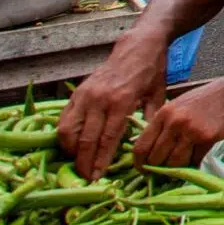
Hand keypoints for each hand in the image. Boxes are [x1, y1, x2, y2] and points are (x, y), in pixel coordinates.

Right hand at [58, 39, 168, 177]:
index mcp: (122, 101)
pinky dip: (65, 135)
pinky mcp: (77, 92)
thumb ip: (151, 120)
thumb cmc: (151, 71)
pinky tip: (72, 146)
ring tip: (79, 163)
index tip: (97, 178)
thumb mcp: (158, 95)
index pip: (106, 139)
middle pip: (85, 139)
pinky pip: (65, 118)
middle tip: (86, 179)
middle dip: (84, 163)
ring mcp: (86, 95)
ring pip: (68, 130)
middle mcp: (100, 99)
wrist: (138, 45)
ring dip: (70, 151)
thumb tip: (146, 146)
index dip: (100, 161)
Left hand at [133, 78, 223, 170]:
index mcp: (164, 113)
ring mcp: (191, 131)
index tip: (144, 170)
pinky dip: (196, 162)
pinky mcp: (207, 139)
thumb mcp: (179, 106)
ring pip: (174, 164)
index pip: (141, 146)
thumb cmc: (206, 100)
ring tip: (184, 164)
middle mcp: (174, 122)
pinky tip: (200, 155)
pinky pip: (195, 160)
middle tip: (165, 171)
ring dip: (178, 168)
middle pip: (156, 158)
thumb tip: (151, 150)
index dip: (139, 163)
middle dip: (159, 168)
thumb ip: (164, 125)